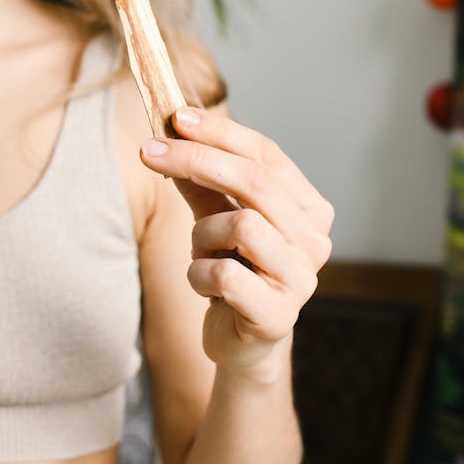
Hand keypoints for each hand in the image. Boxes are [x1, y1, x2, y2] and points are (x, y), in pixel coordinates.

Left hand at [140, 106, 333, 373]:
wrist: (241, 345)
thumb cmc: (232, 275)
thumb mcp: (214, 220)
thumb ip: (200, 182)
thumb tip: (171, 132)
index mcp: (309, 209)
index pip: (267, 155)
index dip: (220, 133)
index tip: (175, 119)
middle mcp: (315, 240)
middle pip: (256, 181)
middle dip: (197, 160)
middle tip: (149, 151)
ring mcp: (302, 278)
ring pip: (240, 226)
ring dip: (201, 236)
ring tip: (201, 256)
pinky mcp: (278, 315)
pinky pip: (223, 275)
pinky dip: (198, 275)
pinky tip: (203, 287)